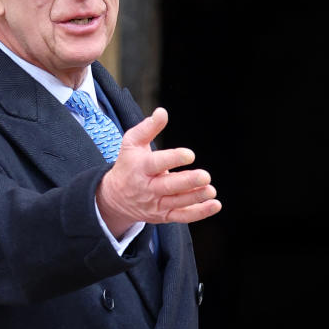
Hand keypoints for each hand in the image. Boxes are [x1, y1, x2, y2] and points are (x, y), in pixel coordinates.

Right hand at [97, 107, 220, 236]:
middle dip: (188, 182)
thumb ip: (148, 128)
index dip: (173, 159)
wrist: (114, 197)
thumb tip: (162, 112)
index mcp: (140, 168)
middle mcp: (148, 188)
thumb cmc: (128, 164)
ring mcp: (156, 204)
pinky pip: (182, 216)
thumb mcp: (131, 143)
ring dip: (196, 197)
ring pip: (177, 203)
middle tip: (205, 176)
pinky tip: (215, 205)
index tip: (190, 155)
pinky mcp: (163, 215)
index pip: (156, 164)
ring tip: (211, 190)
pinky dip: (199, 213)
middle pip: (168, 186)